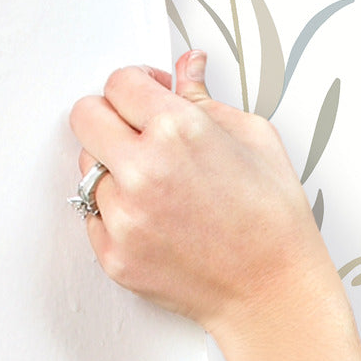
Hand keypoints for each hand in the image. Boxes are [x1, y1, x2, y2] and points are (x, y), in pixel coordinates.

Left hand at [68, 50, 329, 337]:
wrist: (275, 293)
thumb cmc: (275, 223)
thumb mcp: (257, 141)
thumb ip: (207, 99)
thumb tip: (186, 68)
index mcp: (179, 131)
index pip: (118, 83)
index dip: (136, 86)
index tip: (147, 98)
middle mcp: (143, 170)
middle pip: (85, 116)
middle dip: (111, 118)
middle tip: (139, 135)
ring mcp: (124, 217)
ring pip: (88, 170)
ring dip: (115, 172)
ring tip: (161, 190)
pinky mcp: (115, 255)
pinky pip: (94, 217)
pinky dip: (118, 215)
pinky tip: (158, 222)